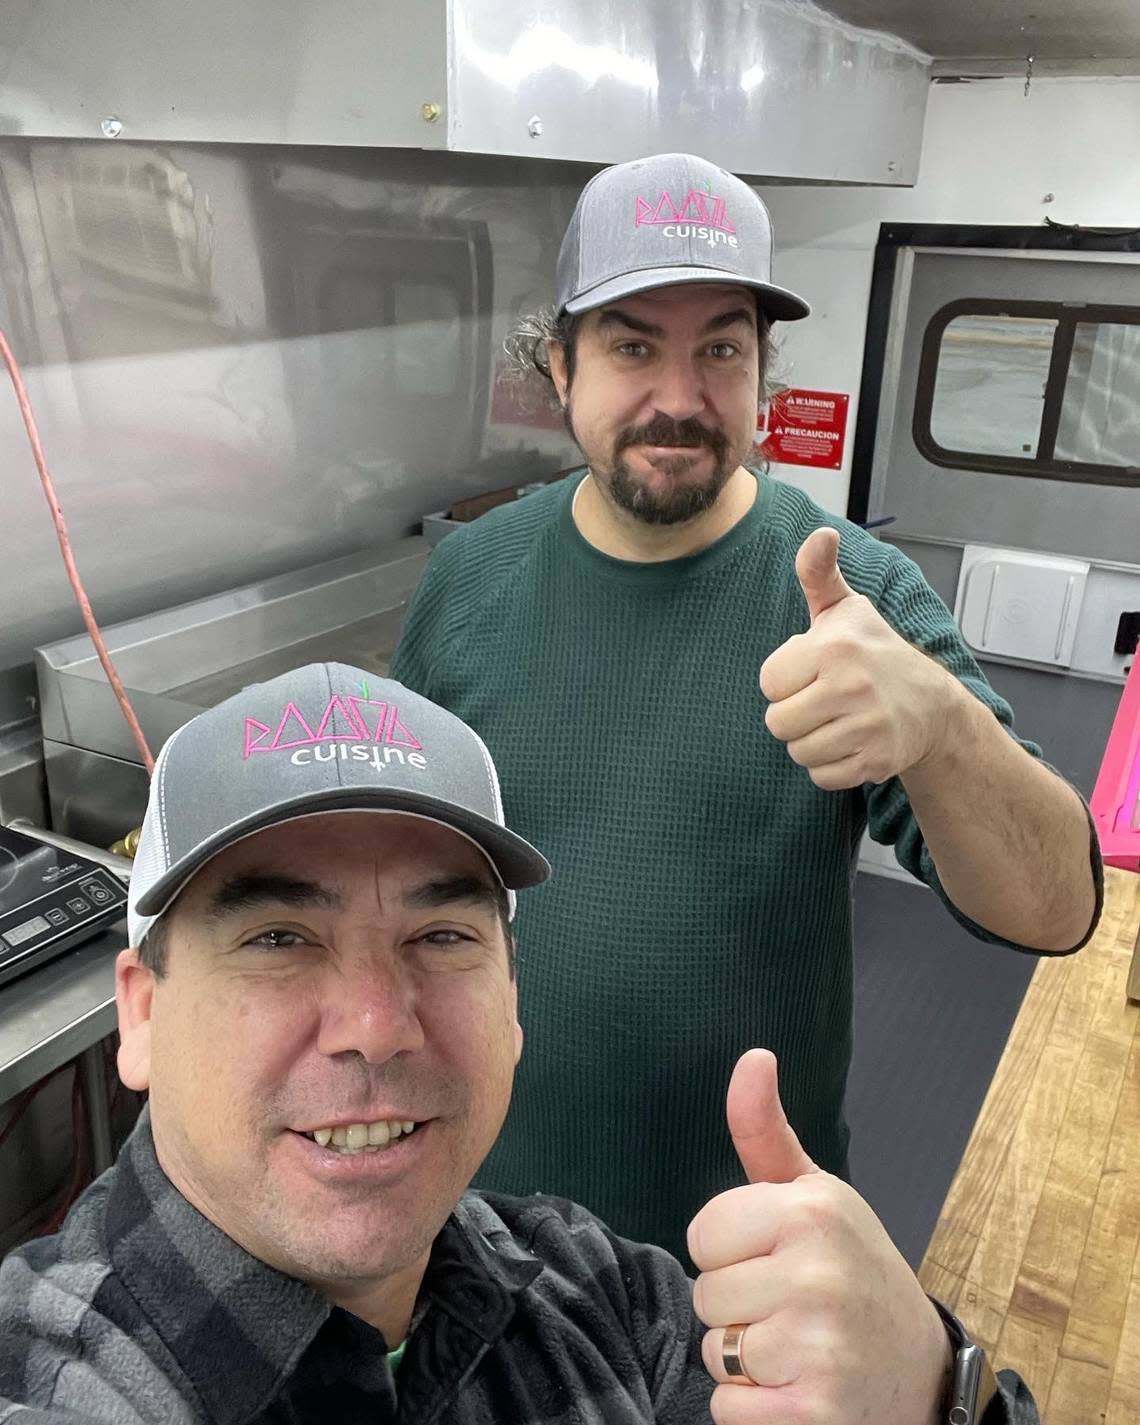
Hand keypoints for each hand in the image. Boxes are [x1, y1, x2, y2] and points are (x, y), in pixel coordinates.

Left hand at [687, 1050, 951, 1424]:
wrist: (923, 1374)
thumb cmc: (854, 1272)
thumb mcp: (816, 1195)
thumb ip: (766, 1131)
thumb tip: (753, 1056)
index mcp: (813, 1210)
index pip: (703, 1233)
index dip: (730, 1251)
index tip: (774, 1258)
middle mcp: (818, 1272)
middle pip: (705, 1295)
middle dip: (738, 1308)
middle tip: (792, 1310)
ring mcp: (820, 1346)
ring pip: (715, 1354)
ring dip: (745, 1362)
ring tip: (798, 1349)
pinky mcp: (815, 1412)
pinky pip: (729, 1411)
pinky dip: (754, 1412)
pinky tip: (798, 1393)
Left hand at [759, 528, 956, 789]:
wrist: (932, 705)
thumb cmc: (876, 653)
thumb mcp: (847, 610)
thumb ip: (819, 573)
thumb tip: (819, 535)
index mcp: (835, 647)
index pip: (769, 681)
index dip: (786, 679)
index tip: (813, 672)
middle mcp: (852, 686)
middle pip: (777, 722)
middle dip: (794, 714)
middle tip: (822, 701)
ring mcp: (866, 727)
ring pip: (797, 751)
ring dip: (811, 741)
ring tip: (837, 721)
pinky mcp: (875, 762)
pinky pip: (821, 776)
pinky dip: (830, 766)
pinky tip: (849, 742)